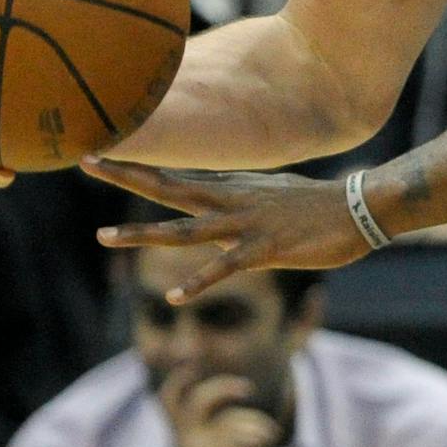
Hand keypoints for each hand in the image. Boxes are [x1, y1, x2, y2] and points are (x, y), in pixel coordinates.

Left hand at [87, 161, 374, 301]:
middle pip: (168, 186)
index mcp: (232, 187)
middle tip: (87, 160)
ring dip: (141, 234)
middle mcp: (231, 200)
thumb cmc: (318, 204)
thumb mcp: (271, 192)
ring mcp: (246, 224)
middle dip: (127, 174)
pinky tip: (175, 296)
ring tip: (103, 237)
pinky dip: (199, 282)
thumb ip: (239, 196)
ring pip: (184, 229)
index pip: (175, 174)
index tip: (103, 150)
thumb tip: (218, 195)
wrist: (360, 207)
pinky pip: (225, 267)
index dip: (139, 163)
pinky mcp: (265, 249)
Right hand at [163, 367, 281, 446]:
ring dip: (256, 424)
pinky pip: (240, 438)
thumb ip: (222, 431)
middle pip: (197, 401)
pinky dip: (259, 436)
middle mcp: (184, 443)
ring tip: (267, 436)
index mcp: (181, 438)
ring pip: (230, 421)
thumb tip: (245, 411)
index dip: (178, 378)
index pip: (167, 400)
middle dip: (224, 388)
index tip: (192, 363)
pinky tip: (266, 444)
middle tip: (248, 388)